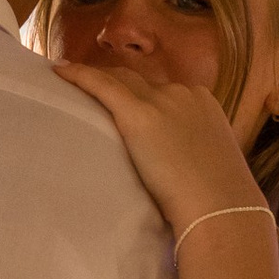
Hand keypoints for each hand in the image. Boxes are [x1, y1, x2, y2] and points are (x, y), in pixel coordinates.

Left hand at [52, 54, 273, 243]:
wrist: (219, 208)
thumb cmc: (218, 201)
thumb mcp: (211, 165)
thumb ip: (193, 153)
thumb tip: (181, 168)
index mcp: (203, 104)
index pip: (163, 92)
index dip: (141, 94)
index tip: (126, 101)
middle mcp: (182, 94)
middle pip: (140, 81)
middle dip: (115, 81)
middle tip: (91, 87)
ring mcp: (161, 101)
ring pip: (120, 80)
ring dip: (97, 79)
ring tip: (70, 77)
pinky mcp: (137, 115)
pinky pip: (102, 86)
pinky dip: (79, 75)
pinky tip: (59, 70)